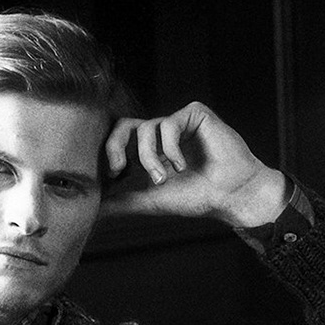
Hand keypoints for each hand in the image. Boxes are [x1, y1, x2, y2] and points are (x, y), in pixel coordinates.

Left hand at [101, 102, 288, 227]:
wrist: (231, 196)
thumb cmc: (197, 198)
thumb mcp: (151, 201)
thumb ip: (122, 202)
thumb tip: (93, 210)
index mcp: (151, 148)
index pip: (118, 139)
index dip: (110, 153)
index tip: (114, 177)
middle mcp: (162, 132)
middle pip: (124, 125)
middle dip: (116, 147)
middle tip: (119, 169)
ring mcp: (179, 121)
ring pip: (146, 128)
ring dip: (150, 158)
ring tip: (164, 178)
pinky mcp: (196, 114)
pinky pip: (169, 124)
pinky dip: (170, 149)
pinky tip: (182, 167)